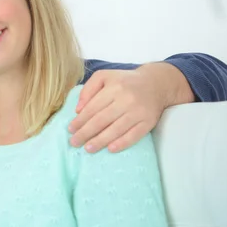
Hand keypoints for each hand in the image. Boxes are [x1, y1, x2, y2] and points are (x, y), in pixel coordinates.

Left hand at [68, 64, 191, 152]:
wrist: (156, 83)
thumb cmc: (124, 81)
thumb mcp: (104, 76)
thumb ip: (88, 89)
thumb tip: (78, 110)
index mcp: (114, 87)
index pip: (93, 107)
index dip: (80, 120)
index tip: (70, 129)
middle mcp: (126, 99)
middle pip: (102, 120)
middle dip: (86, 132)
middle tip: (74, 142)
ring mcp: (139, 111)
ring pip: (116, 129)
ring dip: (100, 141)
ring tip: (88, 148)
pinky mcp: (149, 121)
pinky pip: (134, 135)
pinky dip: (122, 143)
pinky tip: (110, 149)